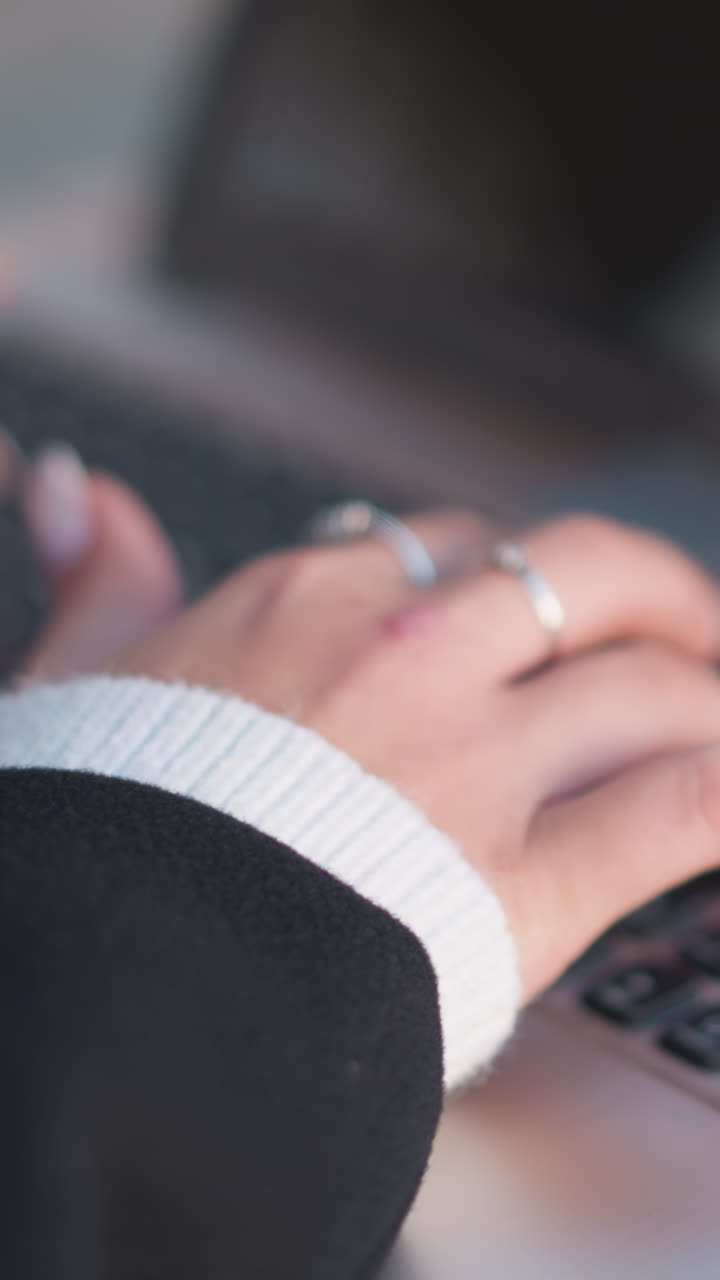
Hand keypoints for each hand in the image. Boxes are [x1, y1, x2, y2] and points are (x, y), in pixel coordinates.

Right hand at [16, 453, 719, 999]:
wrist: (111, 973)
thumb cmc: (101, 833)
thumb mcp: (76, 679)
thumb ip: (100, 576)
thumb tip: (72, 483)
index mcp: (315, 604)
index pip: (461, 546)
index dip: (515, 577)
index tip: (535, 610)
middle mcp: (412, 657)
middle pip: (587, 578)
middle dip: (660, 594)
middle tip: (689, 626)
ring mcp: (475, 763)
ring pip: (648, 691)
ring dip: (710, 700)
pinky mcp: (522, 881)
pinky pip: (672, 812)